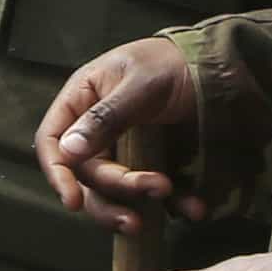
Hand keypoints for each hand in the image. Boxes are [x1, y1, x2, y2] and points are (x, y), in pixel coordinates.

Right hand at [33, 34, 271, 232]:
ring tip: (167, 197)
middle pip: (87, 175)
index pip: (52, 142)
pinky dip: (173, 205)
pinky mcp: (152, 166)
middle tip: (153, 187)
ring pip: (114, 193)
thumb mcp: (140, 84)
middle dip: (116, 188)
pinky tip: (195, 207)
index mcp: (82, 101)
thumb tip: (68, 151)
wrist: (219, 68)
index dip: (58, 173)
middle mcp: (97, 131)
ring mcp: (124, 152)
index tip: (72, 201)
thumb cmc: (172, 63)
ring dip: (135, 205)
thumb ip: (105, 117)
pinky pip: (153, 195)